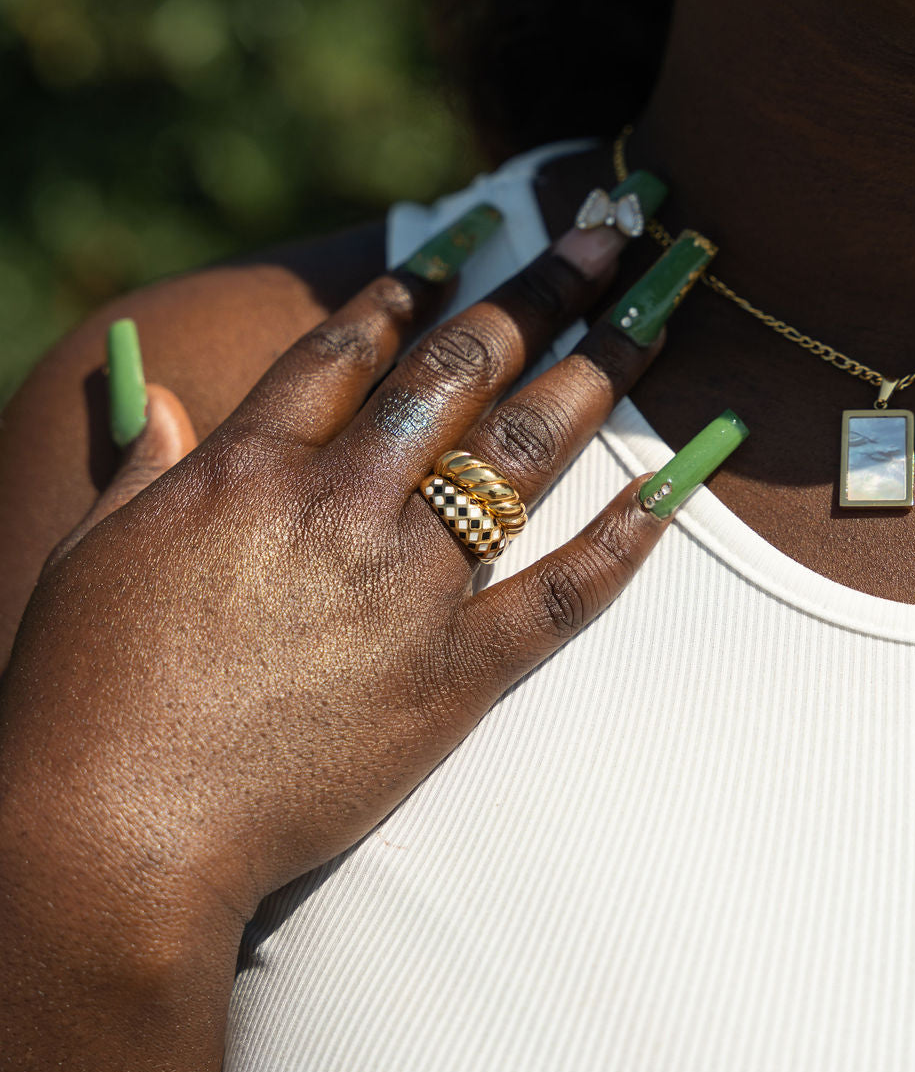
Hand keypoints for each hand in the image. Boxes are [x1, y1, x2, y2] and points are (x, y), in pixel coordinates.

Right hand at [1, 225, 727, 931]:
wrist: (116, 837)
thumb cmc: (82, 701)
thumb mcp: (89, 560)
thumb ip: (144, 473)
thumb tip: (162, 403)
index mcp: (250, 470)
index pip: (349, 348)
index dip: (412, 287)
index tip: (464, 243)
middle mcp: (341, 504)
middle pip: (457, 371)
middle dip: (537, 290)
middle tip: (602, 234)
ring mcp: (405, 587)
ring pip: (521, 454)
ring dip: (596, 372)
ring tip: (656, 312)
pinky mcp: (453, 676)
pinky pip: (560, 594)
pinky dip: (624, 541)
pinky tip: (675, 486)